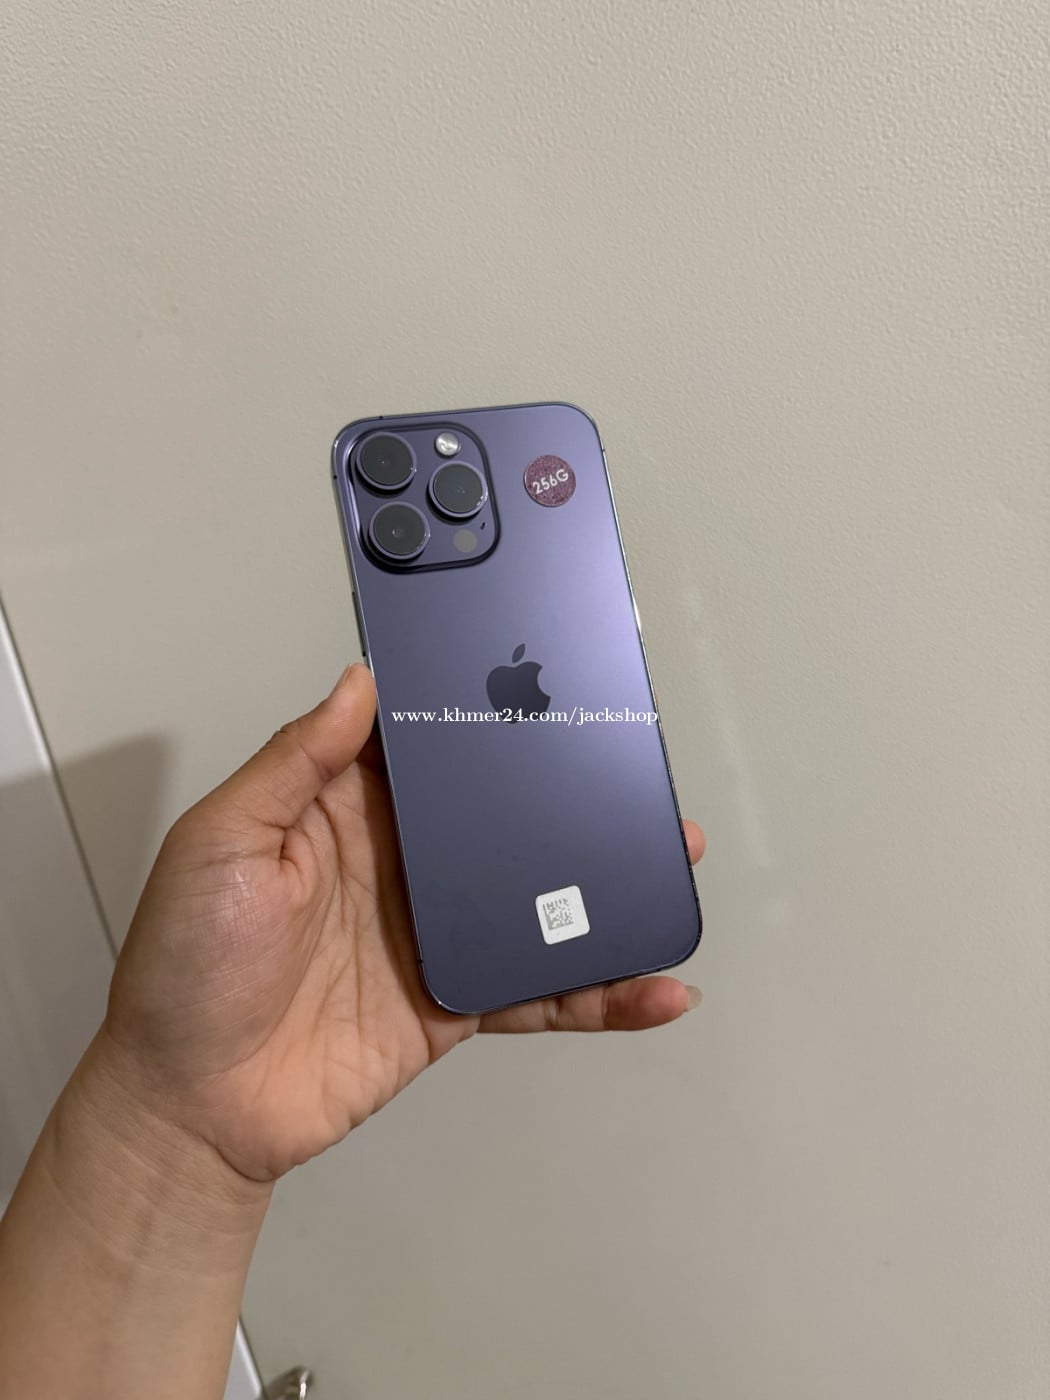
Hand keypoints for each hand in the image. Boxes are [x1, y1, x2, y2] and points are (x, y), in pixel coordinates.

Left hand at [102, 664, 705, 1183]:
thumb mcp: (223, 842)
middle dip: (573, 796)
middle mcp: (402, 864)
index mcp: (346, 810)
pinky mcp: (456, 1004)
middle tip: (638, 773)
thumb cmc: (187, 966)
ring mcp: (435, 934)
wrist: (192, 1106)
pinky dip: (599, 994)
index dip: (486, 717)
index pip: (433, 750)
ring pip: (539, 899)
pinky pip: (539, 991)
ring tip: (675, 863)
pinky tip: (652, 989)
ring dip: (607, 887)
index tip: (549, 685)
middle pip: (504, 818)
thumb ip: (294, 762)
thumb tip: (359, 681)